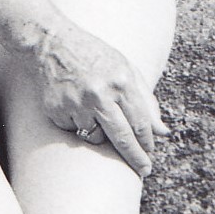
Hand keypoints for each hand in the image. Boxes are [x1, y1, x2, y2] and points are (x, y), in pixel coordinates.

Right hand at [33, 17, 166, 176]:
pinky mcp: (56, 109)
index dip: (147, 143)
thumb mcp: (126, 69)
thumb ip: (146, 101)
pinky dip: (76, 123)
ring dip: (99, 133)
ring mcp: (75, 102)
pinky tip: (73, 103)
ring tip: (93, 112)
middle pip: (122, 138)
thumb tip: (162, 132)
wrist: (52, 42)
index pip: (140, 123)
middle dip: (135, 158)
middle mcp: (98, 93)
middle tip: (144, 171)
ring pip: (95, 137)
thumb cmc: (95, 56)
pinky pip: (73, 130)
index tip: (149, 155)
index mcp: (120, 82)